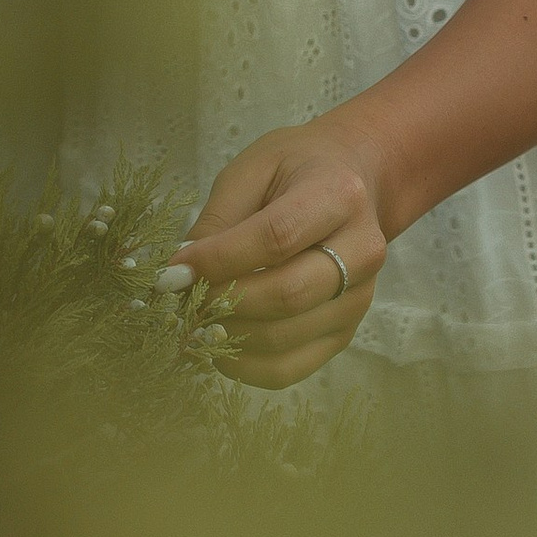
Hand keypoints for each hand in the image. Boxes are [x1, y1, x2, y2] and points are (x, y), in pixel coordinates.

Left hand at [157, 117, 390, 389]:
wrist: (355, 182)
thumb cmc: (296, 170)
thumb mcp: (253, 169)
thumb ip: (219, 218)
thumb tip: (182, 273)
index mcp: (339, 195)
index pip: (277, 238)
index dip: (220, 259)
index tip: (174, 270)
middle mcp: (362, 251)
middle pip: (286, 294)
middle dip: (222, 301)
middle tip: (181, 299)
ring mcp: (359, 298)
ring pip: (286, 337)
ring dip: (228, 335)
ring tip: (195, 318)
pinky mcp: (346, 332)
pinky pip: (293, 367)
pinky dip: (246, 365)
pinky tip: (220, 342)